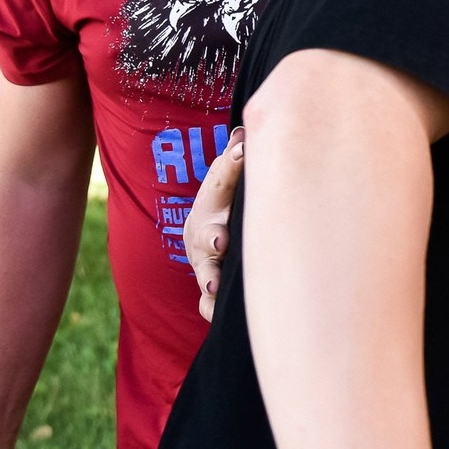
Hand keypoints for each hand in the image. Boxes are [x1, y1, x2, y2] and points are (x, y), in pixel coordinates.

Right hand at [189, 125, 245, 319]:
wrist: (206, 241)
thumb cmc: (226, 206)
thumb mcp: (229, 181)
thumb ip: (236, 159)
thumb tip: (244, 130)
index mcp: (211, 202)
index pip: (220, 179)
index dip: (231, 164)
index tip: (243, 150)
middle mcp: (204, 235)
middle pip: (205, 234)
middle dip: (213, 236)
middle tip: (221, 240)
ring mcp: (204, 265)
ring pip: (204, 273)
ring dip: (210, 279)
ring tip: (216, 286)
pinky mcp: (209, 291)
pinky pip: (207, 305)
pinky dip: (212, 312)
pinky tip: (221, 318)